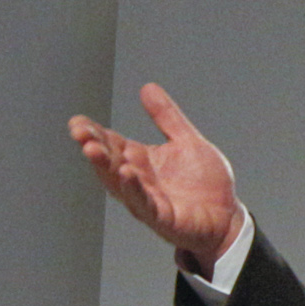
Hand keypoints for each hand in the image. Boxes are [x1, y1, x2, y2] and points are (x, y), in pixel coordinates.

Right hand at [70, 81, 246, 270]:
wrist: (227, 217)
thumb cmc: (205, 185)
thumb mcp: (187, 141)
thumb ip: (167, 117)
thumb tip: (147, 87)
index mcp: (141, 160)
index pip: (111, 143)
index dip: (93, 133)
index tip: (77, 122)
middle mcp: (138, 179)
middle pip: (109, 162)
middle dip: (92, 146)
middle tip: (79, 133)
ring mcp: (146, 200)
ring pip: (119, 183)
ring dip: (105, 167)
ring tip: (92, 150)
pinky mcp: (161, 217)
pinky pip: (144, 202)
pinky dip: (134, 188)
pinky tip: (127, 174)